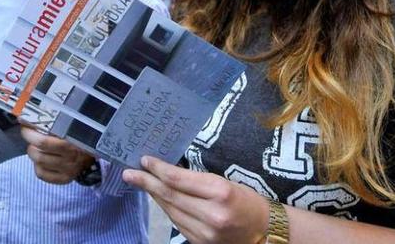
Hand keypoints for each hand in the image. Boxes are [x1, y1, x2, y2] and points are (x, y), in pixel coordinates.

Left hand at [20, 126, 93, 183]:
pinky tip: (42, 159)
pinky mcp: (64, 179)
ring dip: (34, 153)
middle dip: (31, 144)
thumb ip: (54, 123)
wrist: (92, 154)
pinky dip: (38, 166)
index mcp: (72, 143)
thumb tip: (29, 116)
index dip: (30, 134)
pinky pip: (42, 174)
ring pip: (39, 164)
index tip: (25, 126)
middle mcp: (70, 159)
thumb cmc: (77, 138)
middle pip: (39, 155)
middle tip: (31, 135)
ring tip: (38, 146)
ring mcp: (67, 170)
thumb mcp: (70, 127)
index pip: (43, 142)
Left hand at [123, 156, 269, 243]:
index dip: (158, 169)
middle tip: (129, 173)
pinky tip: (159, 199)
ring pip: (170, 211)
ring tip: (141, 182)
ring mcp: (205, 233)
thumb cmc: (246, 200)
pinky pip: (177, 223)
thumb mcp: (225, 182)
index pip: (178, 180)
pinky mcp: (201, 243)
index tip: (144, 160)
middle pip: (170, 196)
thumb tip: (166, 172)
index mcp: (220, 192)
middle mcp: (211, 215)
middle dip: (146, 183)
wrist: (265, 232)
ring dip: (154, 195)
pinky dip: (166, 209)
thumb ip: (197, 180)